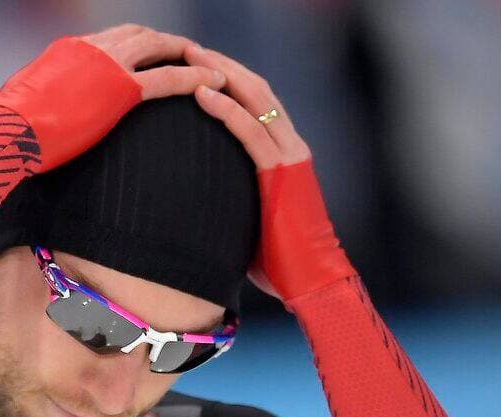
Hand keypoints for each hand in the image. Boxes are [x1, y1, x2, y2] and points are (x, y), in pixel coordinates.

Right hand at [0, 25, 226, 172]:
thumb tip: (49, 118)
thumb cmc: (9, 132)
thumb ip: (51, 102)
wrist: (7, 132)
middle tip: (190, 56)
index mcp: (70, 49)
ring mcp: (106, 63)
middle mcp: (91, 47)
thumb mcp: (30, 108)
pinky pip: (168, 78)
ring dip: (187, 54)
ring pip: (159, 47)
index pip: (113, 38)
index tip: (156, 54)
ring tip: (210, 67)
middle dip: (168, 43)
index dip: (141, 45)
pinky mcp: (119, 88)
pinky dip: (194, 77)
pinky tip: (214, 84)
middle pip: (141, 34)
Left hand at [184, 44, 354, 307]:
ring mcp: (291, 156)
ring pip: (255, 99)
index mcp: (283, 155)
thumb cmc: (280, 264)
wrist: (313, 283)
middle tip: (187, 48)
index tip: (194, 66)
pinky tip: (202, 94)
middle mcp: (291, 147)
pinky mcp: (286, 172)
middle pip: (255, 89)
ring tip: (190, 58)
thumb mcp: (248, 224)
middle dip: (220, 65)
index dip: (226, 80)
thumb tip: (192, 212)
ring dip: (220, 75)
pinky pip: (252, 132)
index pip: (254, 103)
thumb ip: (230, 205)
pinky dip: (226, 110)